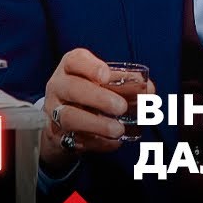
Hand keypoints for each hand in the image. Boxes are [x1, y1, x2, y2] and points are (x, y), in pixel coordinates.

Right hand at [39, 49, 155, 174]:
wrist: (63, 122)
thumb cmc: (88, 93)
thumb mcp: (102, 82)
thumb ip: (125, 82)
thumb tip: (148, 89)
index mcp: (70, 68)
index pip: (74, 60)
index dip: (90, 67)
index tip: (106, 75)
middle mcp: (58, 87)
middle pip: (72, 88)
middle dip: (98, 98)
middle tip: (121, 107)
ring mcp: (54, 112)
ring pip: (69, 117)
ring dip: (96, 124)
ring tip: (118, 130)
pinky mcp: (57, 135)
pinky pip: (75, 140)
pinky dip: (97, 142)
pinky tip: (114, 142)